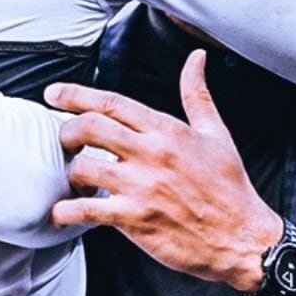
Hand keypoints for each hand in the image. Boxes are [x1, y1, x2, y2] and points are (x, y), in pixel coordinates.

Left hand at [47, 50, 282, 291]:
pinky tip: (62, 214)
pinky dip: (65, 212)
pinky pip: (87, 211)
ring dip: (70, 173)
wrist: (242, 236)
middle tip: (65, 143)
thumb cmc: (229, 186)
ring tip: (76, 182)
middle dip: (66, 132)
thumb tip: (197, 58)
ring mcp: (141, 187)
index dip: (76, 95)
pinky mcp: (135, 219)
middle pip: (89, 127)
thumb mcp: (216, 133)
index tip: (54, 93)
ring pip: (83, 167)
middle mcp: (150, 153)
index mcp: (167, 130)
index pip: (112, 103)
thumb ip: (197, 94)